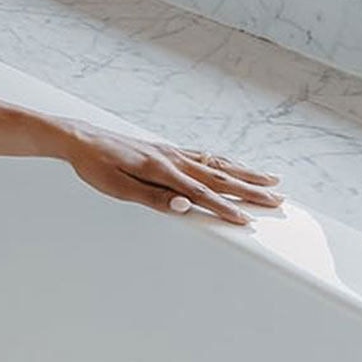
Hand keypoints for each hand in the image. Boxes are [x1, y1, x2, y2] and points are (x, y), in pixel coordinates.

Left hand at [60, 123, 283, 225]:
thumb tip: (184, 205)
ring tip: (271, 180)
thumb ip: (152, 197)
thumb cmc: (96, 166)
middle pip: (219, 177)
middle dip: (250, 190)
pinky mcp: (167, 149)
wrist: (82, 140)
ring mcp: (172, 152)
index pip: (202, 194)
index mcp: (162, 171)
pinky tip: (232, 165)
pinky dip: (224, 161)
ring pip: (217, 164)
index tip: (248, 221)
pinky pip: (204, 155)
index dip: (226, 209)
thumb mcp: (117, 188)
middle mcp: (173, 159)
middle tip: (278, 201)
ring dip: (245, 173)